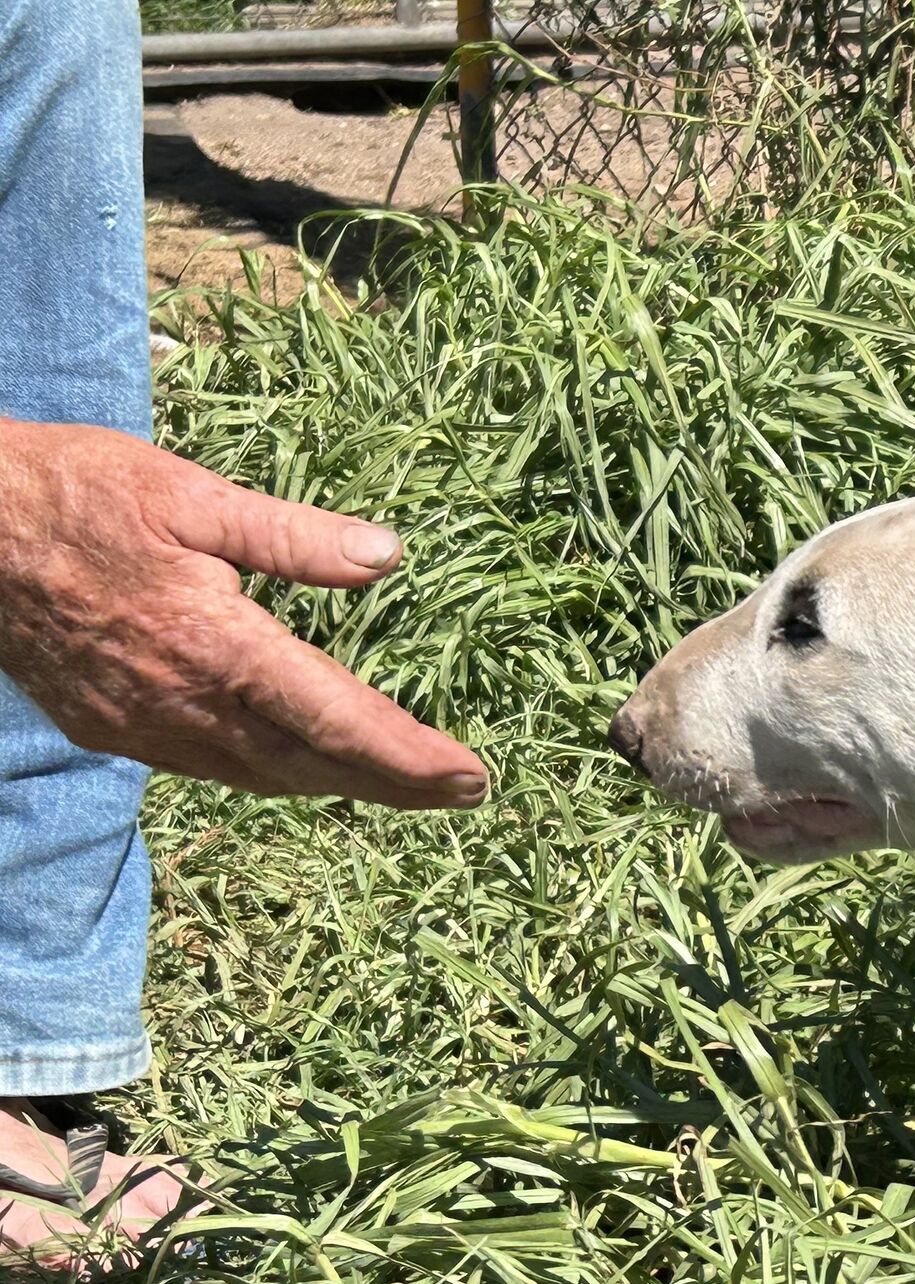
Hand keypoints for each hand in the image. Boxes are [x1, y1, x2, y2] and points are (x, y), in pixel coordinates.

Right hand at [0, 419, 485, 806]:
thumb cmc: (72, 492)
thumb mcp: (189, 494)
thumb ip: (292, 536)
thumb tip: (387, 555)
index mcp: (213, 646)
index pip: (336, 722)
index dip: (410, 758)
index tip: (471, 778)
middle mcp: (181, 705)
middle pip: (312, 767)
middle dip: (393, 782)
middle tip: (463, 791)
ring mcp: (141, 727)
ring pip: (262, 777)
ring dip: (335, 783)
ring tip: (401, 781)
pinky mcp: (110, 729)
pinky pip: (211, 768)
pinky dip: (271, 772)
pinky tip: (300, 760)